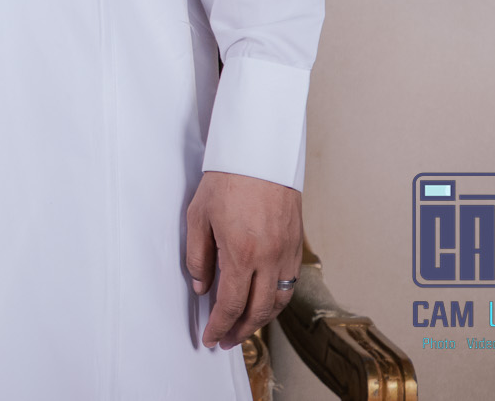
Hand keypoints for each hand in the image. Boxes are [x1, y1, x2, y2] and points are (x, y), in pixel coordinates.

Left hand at [186, 170, 303, 348]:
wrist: (259, 154)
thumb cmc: (226, 180)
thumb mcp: (198, 216)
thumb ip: (198, 256)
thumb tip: (202, 286)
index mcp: (241, 254)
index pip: (231, 304)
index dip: (219, 326)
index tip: (210, 337)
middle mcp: (269, 259)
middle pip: (258, 311)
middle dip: (240, 331)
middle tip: (226, 341)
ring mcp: (286, 253)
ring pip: (278, 301)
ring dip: (261, 320)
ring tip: (244, 327)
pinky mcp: (296, 244)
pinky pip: (289, 283)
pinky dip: (276, 300)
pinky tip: (264, 301)